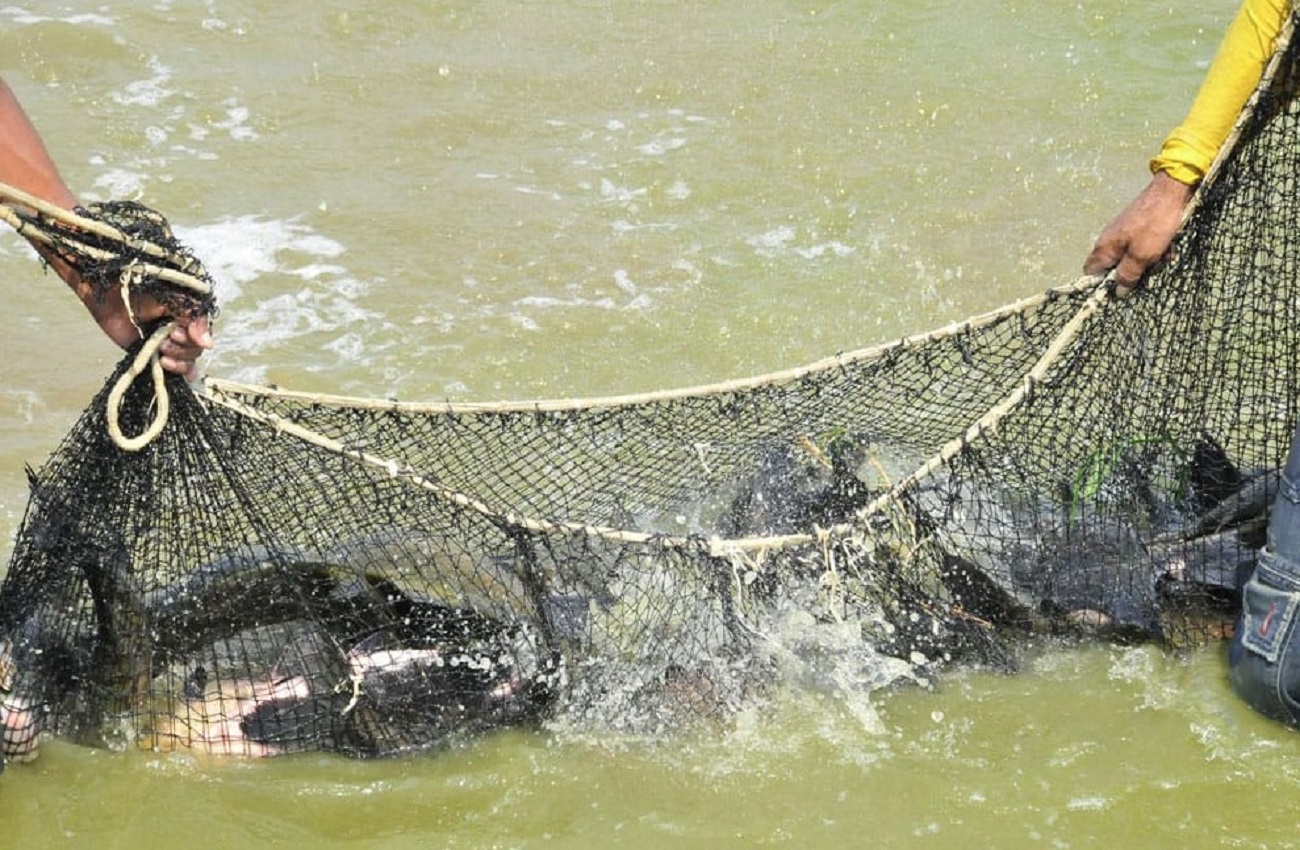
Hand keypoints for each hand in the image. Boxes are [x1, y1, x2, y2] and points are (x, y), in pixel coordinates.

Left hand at [84, 282, 213, 379]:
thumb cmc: (141, 286)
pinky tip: (185, 378)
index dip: (194, 339)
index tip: (176, 333)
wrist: (108, 291)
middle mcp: (179, 329)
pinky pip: (170, 370)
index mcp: (188, 315)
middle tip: (165, 340)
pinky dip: (179, 374)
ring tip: (161, 352)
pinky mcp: (149, 353)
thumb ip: (195, 318)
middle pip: (195, 350)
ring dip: (178, 362)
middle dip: (183, 350)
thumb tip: (208, 345)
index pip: (203, 335)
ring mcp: (165, 343)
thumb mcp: (177, 297)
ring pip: (186, 362)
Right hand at [1083, 171, 1194, 291]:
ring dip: (1148, 261)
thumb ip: (1127, 275)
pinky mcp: (1136, 226)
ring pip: (1131, 257)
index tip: (1122, 288)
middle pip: (1114, 267)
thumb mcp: (1142, 256)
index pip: (1090, 273)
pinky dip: (1154, 249)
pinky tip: (1167, 245)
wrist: (1170, 191)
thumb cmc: (1154, 225)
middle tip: (1151, 269)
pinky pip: (1142, 246)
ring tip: (1165, 255)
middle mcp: (1109, 241)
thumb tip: (1118, 292)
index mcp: (1104, 248)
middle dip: (1134, 272)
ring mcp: (1123, 232)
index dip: (1103, 284)